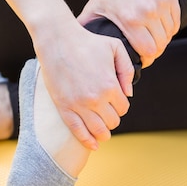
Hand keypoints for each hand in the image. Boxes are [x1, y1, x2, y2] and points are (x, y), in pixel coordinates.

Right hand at [34, 24, 134, 149]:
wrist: (58, 40)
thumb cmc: (87, 41)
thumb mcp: (116, 48)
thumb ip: (127, 70)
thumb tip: (128, 94)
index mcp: (111, 86)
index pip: (123, 108)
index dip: (121, 106)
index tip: (116, 101)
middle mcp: (96, 99)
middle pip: (112, 122)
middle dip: (112, 118)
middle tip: (108, 113)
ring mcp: (79, 105)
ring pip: (98, 130)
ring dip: (103, 133)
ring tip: (103, 132)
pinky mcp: (64, 107)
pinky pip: (78, 131)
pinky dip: (87, 140)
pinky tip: (93, 145)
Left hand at [77, 0, 180, 67]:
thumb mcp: (94, 7)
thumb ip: (86, 27)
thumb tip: (73, 46)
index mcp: (129, 18)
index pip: (147, 50)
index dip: (146, 59)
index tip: (142, 60)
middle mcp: (147, 12)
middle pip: (160, 45)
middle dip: (155, 52)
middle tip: (148, 53)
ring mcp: (160, 3)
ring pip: (169, 34)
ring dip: (163, 40)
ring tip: (153, 40)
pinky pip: (175, 22)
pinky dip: (170, 29)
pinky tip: (160, 29)